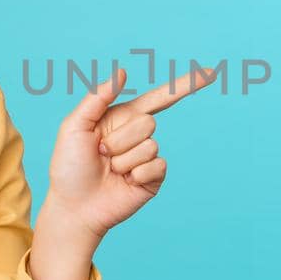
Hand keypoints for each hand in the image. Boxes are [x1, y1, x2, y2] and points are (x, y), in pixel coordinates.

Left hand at [43, 64, 214, 239]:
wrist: (74, 207)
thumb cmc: (69, 166)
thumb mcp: (74, 127)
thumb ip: (97, 98)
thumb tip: (123, 72)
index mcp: (123, 118)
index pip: (160, 97)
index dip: (186, 85)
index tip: (211, 72)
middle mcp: (138, 136)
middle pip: (147, 123)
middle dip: (119, 139)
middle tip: (101, 153)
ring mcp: (148, 158)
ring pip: (149, 146)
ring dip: (123, 160)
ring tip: (109, 170)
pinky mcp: (154, 179)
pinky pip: (157, 166)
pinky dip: (137, 174)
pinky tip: (124, 182)